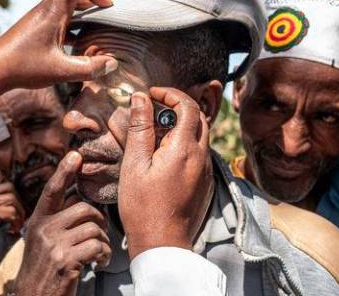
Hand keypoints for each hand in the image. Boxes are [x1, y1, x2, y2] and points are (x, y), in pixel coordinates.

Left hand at [0, 0, 120, 96]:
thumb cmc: (23, 67)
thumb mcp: (60, 71)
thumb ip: (89, 68)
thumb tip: (113, 64)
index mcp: (52, 12)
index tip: (109, 3)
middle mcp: (47, 9)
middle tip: (114, 0)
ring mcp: (41, 18)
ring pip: (67, 0)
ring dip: (86, 4)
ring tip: (104, 13)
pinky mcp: (38, 28)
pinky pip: (62, 14)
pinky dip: (77, 18)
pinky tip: (85, 35)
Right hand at [0, 175, 24, 295]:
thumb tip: (13, 191)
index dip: (11, 188)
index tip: (15, 203)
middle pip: (8, 186)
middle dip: (19, 200)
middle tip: (20, 214)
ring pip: (12, 198)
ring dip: (20, 212)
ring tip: (18, 223)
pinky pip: (10, 212)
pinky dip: (16, 221)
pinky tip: (13, 229)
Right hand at [13, 151, 111, 295]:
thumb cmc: (43, 271)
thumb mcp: (42, 242)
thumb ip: (56, 222)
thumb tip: (79, 202)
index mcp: (38, 222)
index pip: (52, 190)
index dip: (64, 171)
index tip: (75, 155)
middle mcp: (43, 230)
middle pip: (84, 209)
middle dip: (99, 222)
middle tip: (100, 237)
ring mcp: (54, 245)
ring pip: (94, 228)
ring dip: (103, 242)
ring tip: (99, 254)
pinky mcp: (66, 260)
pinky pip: (97, 246)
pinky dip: (104, 255)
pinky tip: (98, 263)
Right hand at [118, 88, 213, 258]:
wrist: (162, 244)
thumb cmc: (143, 207)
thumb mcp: (134, 164)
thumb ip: (139, 128)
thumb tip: (140, 99)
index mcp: (184, 149)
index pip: (187, 106)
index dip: (170, 94)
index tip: (151, 94)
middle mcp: (201, 156)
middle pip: (198, 118)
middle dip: (177, 107)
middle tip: (153, 109)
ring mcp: (205, 171)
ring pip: (200, 135)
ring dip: (180, 126)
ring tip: (154, 133)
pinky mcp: (204, 183)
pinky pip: (198, 153)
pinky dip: (184, 143)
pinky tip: (163, 156)